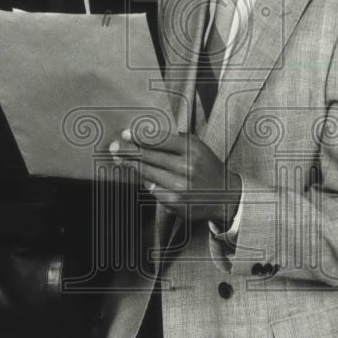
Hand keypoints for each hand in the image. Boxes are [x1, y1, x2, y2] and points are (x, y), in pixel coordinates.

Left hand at [109, 129, 241, 224]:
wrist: (224, 195)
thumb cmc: (206, 166)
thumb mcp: (197, 146)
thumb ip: (175, 140)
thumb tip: (144, 136)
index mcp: (191, 149)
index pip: (158, 140)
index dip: (138, 137)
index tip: (125, 134)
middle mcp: (185, 168)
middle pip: (148, 157)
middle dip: (128, 151)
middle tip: (114, 147)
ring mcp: (179, 187)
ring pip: (146, 173)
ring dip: (131, 165)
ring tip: (119, 158)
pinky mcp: (174, 202)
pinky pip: (152, 189)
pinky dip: (146, 181)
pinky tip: (141, 176)